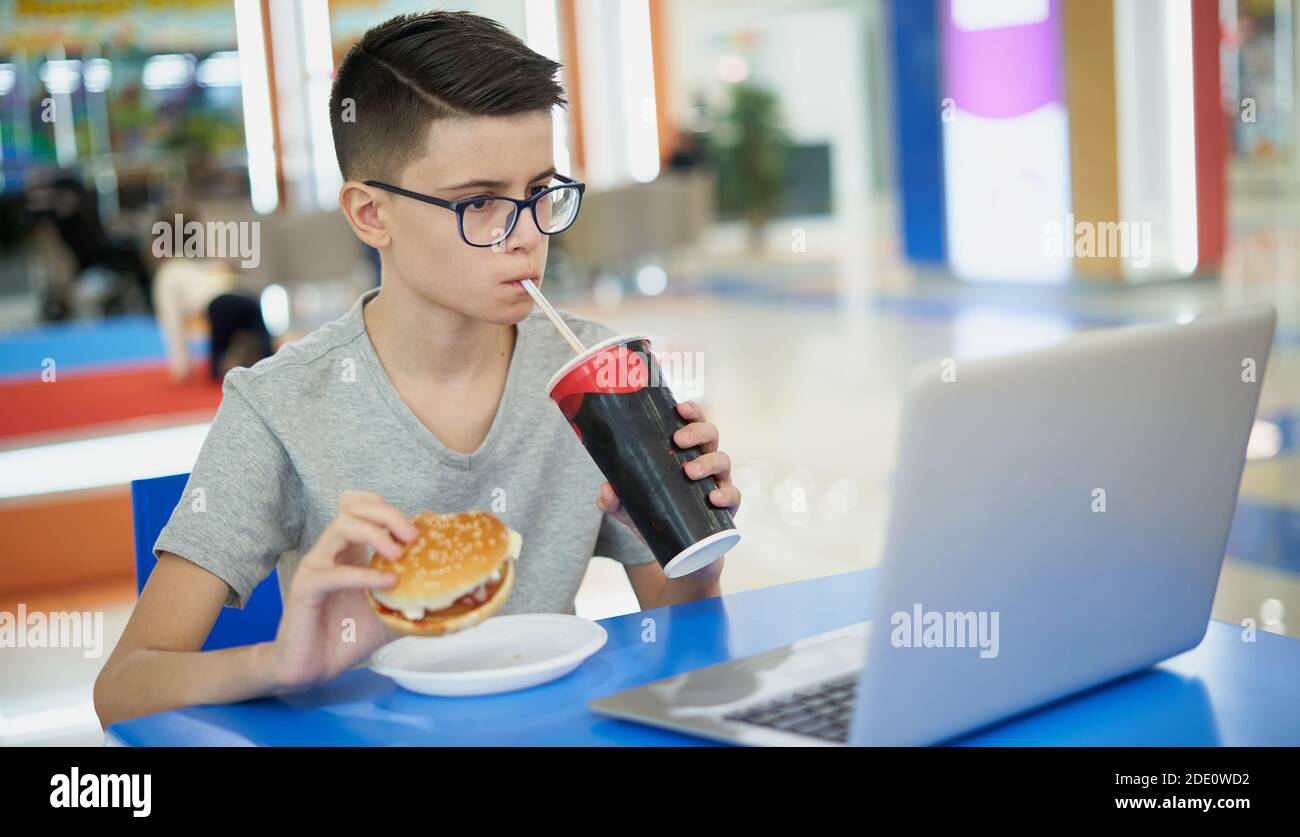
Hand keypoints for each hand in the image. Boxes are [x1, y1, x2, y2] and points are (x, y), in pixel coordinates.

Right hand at [268, 490, 417, 692]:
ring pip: (342, 526)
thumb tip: (459, 602)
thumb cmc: (349, 636)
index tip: (415, 530)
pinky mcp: (306, 587)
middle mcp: (332, 551)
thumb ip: (417, 602)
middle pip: (354, 507)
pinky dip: (364, 574)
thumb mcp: (392, 615)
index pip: (360, 505)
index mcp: (351, 550)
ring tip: (400, 555)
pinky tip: (387, 583)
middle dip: (387, 514)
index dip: (386, 508)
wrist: (313, 667)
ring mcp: (317, 566)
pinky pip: (334, 572)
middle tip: (413, 536)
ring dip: (376, 534)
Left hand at [597, 400, 741, 530]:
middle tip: (678, 440)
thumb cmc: (652, 518)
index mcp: (684, 452)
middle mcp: (704, 462)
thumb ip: (611, 499)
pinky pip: (734, 496)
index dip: (691, 411)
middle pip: (711, 435)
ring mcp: (717, 483)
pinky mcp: (726, 508)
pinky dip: (727, 494)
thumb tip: (607, 489)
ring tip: (690, 471)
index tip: (679, 407)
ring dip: (708, 461)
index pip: (692, 422)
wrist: (672, 554)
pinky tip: (713, 498)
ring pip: (723, 460)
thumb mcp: (626, 508)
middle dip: (697, 431)